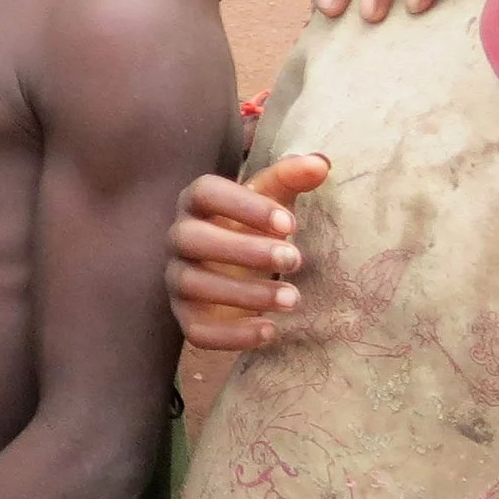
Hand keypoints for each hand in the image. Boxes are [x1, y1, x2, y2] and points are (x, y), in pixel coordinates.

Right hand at [166, 154, 331, 350]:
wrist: (235, 272)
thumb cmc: (254, 228)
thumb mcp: (273, 201)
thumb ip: (292, 178)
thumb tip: (321, 163)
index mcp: (197, 202)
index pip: (206, 192)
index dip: (244, 206)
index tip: (290, 223)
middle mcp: (179, 236)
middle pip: (193, 238)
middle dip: (244, 249)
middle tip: (295, 260)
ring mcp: (177, 278)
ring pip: (193, 284)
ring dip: (244, 293)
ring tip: (292, 299)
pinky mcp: (185, 316)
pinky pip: (195, 330)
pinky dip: (231, 335)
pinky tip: (270, 330)